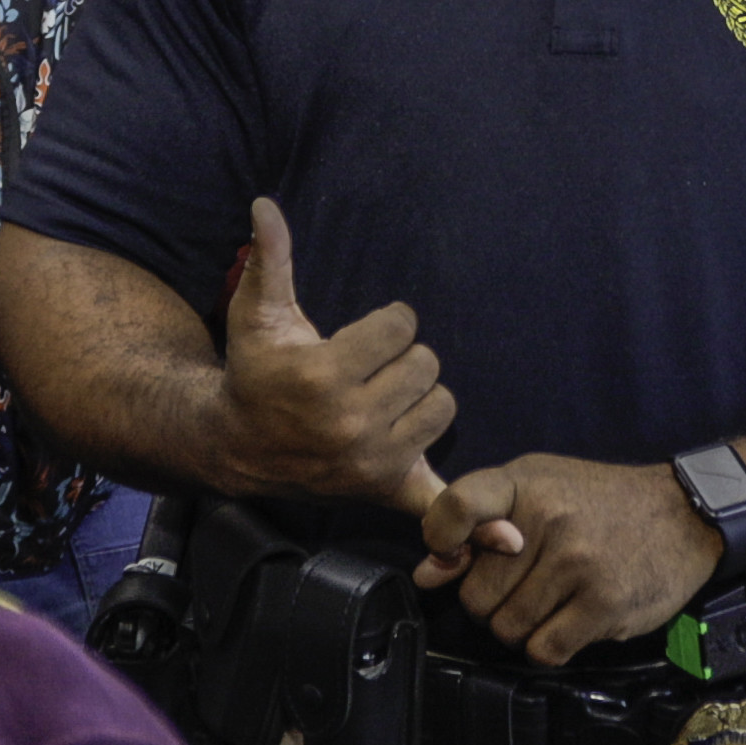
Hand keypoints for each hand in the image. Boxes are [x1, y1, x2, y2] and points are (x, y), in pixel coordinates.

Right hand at [216, 198, 452, 514]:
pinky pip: (438, 504)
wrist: (238, 447)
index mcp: (324, 376)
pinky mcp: (387, 489)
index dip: (387, 324)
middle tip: (371, 369)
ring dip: (422, 397)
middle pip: (427, 365)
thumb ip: (270, 258)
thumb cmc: (256, 372)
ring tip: (385, 398)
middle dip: (403, 359)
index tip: (364, 336)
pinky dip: (471, 524)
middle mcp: (351, 423)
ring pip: (443, 407)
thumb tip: (264, 204)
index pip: (400, 327)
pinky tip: (506, 540)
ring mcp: (373, 461)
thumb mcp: (259, 314)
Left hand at [424, 452, 720, 669]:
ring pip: (507, 628)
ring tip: (553, 601)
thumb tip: (427, 575)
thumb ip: (478, 525)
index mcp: (526, 483)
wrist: (684, 514)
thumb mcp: (539, 489)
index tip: (453, 556)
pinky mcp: (603, 603)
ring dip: (523, 628)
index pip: (455, 507)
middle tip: (527, 585)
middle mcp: (548, 519)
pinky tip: (571, 622)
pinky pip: (544, 650)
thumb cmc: (598, 504)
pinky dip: (550, 646)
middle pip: (476, 595)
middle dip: (493, 602)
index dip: (441, 541)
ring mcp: (577, 563)